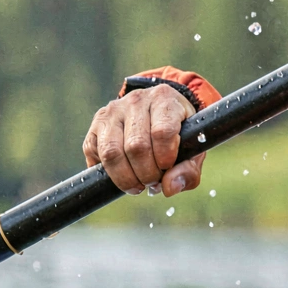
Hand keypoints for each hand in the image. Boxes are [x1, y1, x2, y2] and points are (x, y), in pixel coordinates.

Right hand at [83, 84, 204, 196]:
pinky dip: (108, 173)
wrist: (157, 111)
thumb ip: (188, 170)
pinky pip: (95, 153)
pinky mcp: (97, 123)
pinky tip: (122, 173)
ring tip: (137, 184)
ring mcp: (113, 111)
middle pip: (136, 147)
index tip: (167, 168)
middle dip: (146, 175)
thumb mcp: (192, 148)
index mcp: (164, 99)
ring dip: (125, 178)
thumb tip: (169, 188)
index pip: (162, 133)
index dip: (165, 158)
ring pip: (112, 153)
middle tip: (153, 182)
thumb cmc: (178, 132)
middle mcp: (136, 100)